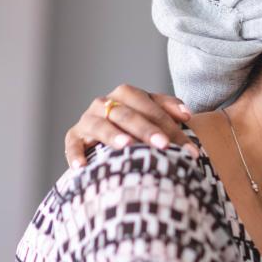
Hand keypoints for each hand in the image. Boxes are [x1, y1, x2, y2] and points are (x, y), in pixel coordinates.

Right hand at [65, 84, 198, 168]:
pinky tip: (81, 167)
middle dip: (147, 130)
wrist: (111, 141)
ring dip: (113, 135)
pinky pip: (72, 144)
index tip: (189, 147)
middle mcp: (106, 103)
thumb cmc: (141, 128)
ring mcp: (89, 119)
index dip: (171, 126)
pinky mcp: (74, 136)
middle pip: (128, 114)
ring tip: (127, 145)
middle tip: (165, 145)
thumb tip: (186, 115)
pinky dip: (75, 154)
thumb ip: (170, 109)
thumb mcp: (156, 115)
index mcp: (128, 95)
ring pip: (101, 125)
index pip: (152, 107)